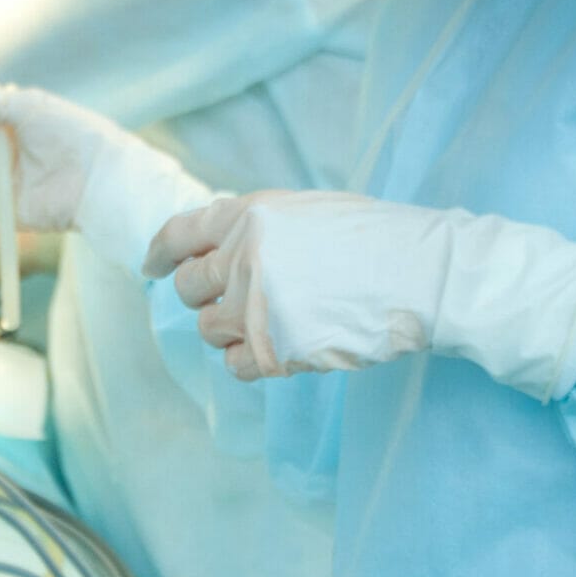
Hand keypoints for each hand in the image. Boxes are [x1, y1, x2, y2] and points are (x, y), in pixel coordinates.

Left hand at [144, 190, 575, 399]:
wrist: (423, 276)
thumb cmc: (374, 240)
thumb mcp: (307, 210)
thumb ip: (256, 227)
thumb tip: (213, 248)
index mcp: (249, 214)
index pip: (178, 234)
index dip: (159, 255)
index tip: (152, 270)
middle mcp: (242, 256)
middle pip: (187, 288)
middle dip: (205, 296)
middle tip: (239, 299)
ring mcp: (254, 305)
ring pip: (206, 330)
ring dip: (229, 330)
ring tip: (271, 321)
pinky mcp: (271, 350)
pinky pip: (232, 366)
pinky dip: (249, 362)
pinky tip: (279, 348)